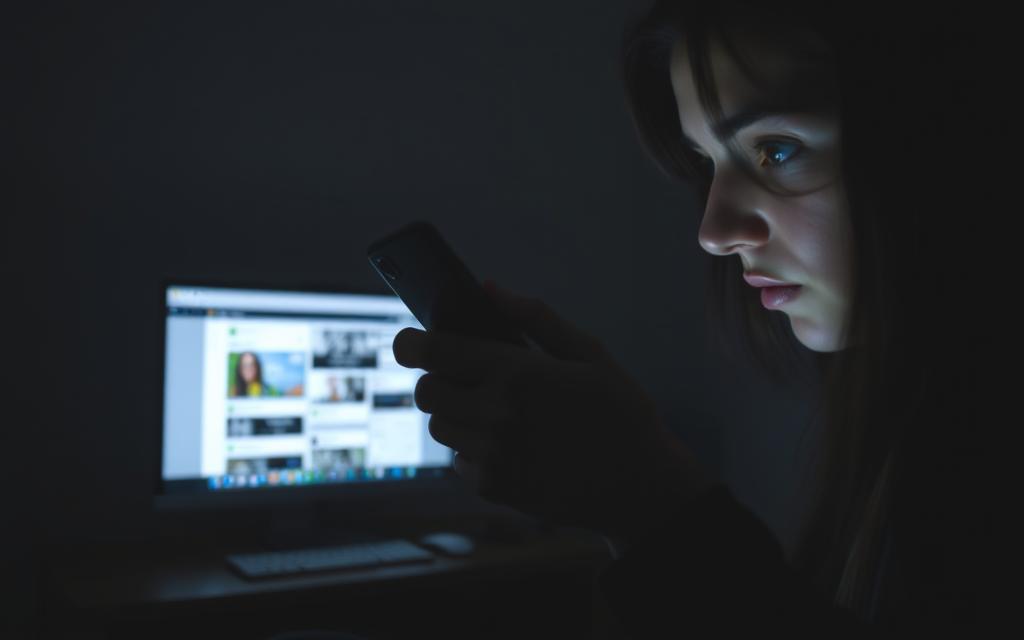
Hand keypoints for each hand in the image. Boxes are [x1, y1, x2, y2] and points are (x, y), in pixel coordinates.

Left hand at [392, 281, 714, 538]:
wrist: (640, 487)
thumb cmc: (620, 413)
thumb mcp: (590, 354)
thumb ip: (537, 318)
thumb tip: (489, 288)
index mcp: (519, 374)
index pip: (435, 352)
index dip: (410, 343)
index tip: (408, 342)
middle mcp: (497, 415)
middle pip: (426, 391)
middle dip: (437, 378)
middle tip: (464, 376)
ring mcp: (492, 455)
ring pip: (439, 426)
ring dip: (454, 413)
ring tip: (492, 409)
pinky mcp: (492, 487)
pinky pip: (458, 459)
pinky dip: (472, 448)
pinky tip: (508, 443)